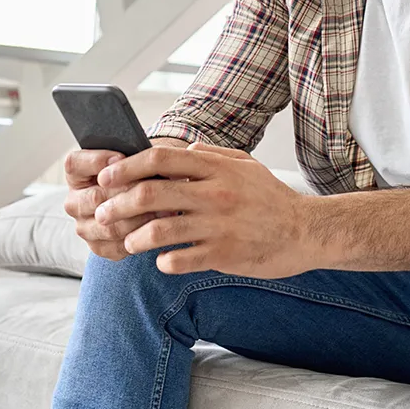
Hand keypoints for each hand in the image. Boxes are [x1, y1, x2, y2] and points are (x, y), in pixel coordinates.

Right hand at [63, 138, 187, 259]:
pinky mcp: (100, 246)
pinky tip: (158, 225)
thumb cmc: (139, 172)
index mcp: (76, 174)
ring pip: (108, 225)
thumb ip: (131, 156)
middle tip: (152, 186)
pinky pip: (118, 245)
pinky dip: (139, 236)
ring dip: (137, 217)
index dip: (97, 160)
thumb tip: (141, 157)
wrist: (147, 198)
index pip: (74, 164)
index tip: (121, 156)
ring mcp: (85, 226)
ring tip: (163, 206)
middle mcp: (75, 201)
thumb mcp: (134, 158)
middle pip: (94, 197)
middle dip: (127, 191)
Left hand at [94, 142, 314, 278]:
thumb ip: (214, 154)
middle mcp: (215, 194)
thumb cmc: (273, 199)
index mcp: (218, 168)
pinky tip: (162, 261)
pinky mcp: (223, 255)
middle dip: (117, 204)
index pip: (161, 158)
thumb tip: (185, 147)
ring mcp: (218, 226)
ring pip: (158, 230)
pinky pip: (179, 260)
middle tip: (103, 213)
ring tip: (128, 242)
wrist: (306, 232)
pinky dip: (163, 262)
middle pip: (150, 193)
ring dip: (134, 237)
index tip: (107, 177)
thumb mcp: (247, 166)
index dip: (127, 166)